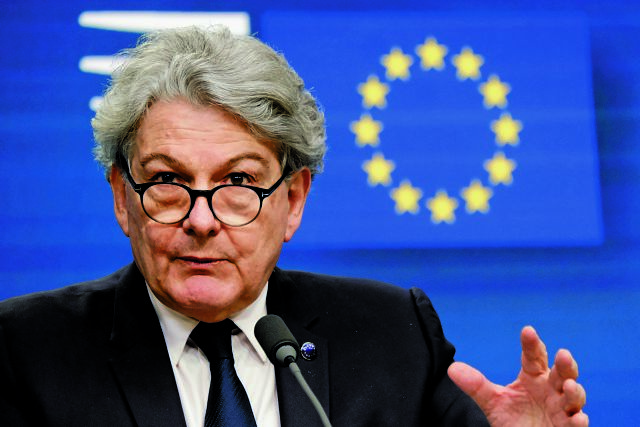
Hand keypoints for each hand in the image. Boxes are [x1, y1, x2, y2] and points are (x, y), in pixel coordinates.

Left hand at [447, 326, 587, 425]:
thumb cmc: (513, 419)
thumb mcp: (493, 402)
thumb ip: (476, 385)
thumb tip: (452, 369)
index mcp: (534, 377)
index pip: (534, 356)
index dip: (532, 344)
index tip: (527, 330)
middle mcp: (551, 389)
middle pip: (562, 372)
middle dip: (565, 364)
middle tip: (563, 354)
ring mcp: (562, 409)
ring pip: (574, 396)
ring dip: (574, 391)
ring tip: (568, 386)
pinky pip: (577, 424)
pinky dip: (578, 420)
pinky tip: (577, 418)